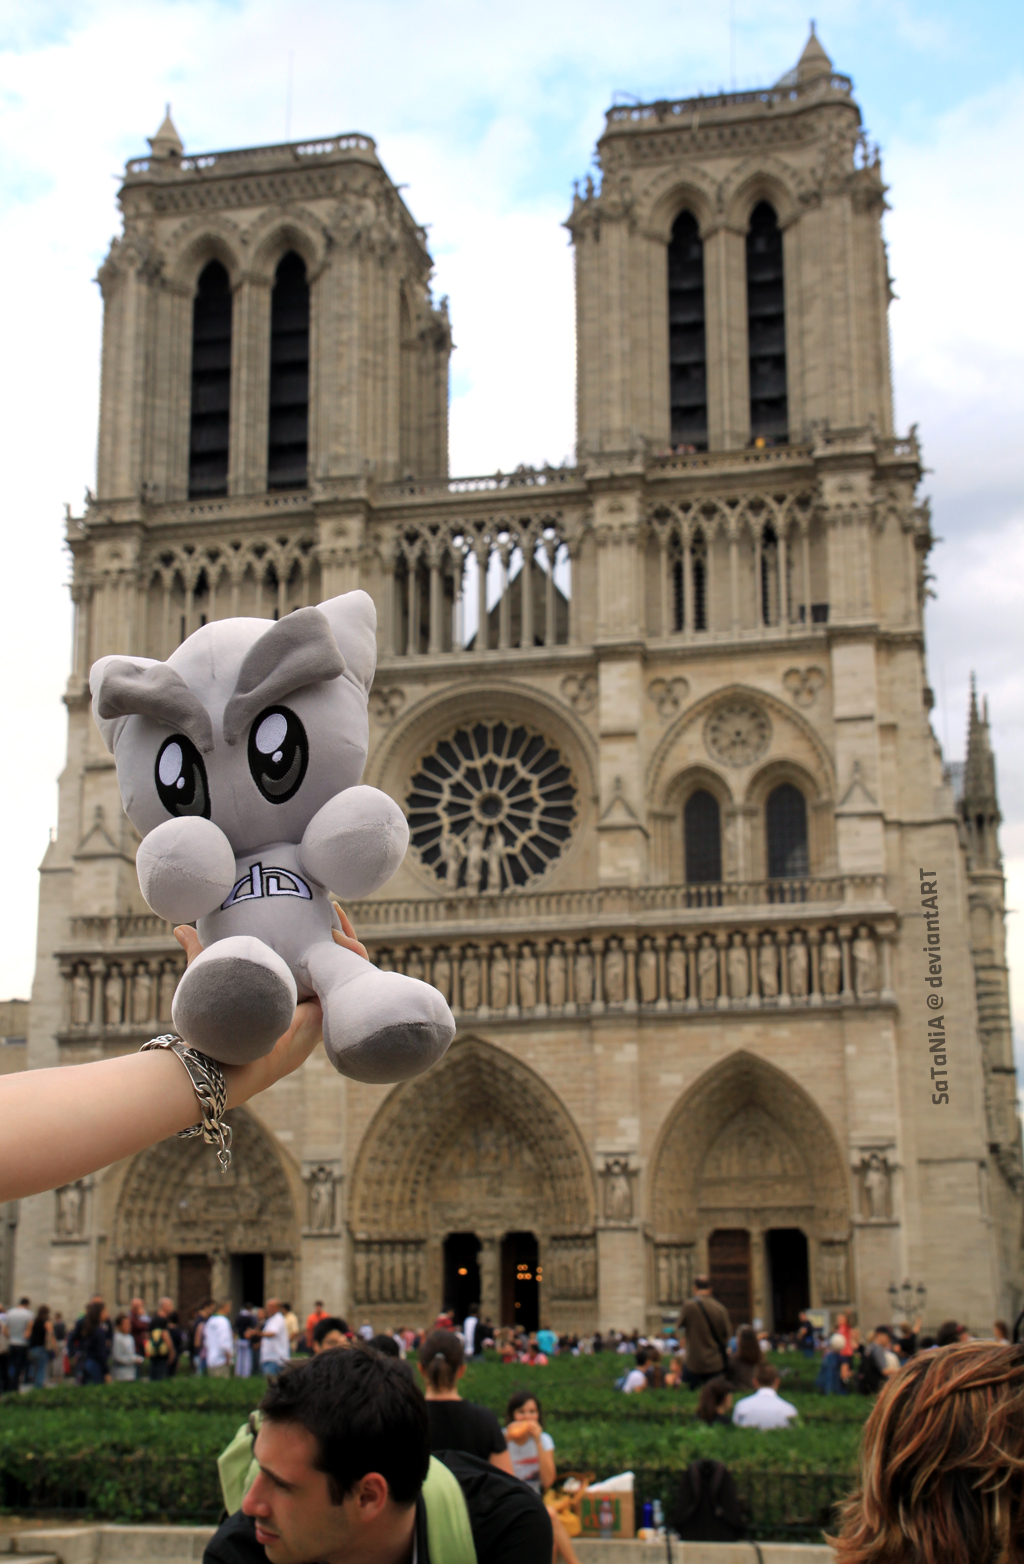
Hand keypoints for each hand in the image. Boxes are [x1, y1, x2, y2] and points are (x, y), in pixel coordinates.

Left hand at [172, 907, 368, 1105]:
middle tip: (334, 907)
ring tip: (335, 923)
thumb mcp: (212, 977)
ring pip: (349, 967)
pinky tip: (343, 941)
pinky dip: (354, 957)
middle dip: (340, 931)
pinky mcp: (330, 1013)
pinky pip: (353, 980)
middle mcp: (307, 998)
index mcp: (285, 990)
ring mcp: (322, 1006)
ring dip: (349, 942)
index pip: (312, 955)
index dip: (319, 931)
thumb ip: (201, 952)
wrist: (228, 1060)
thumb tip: (181, 928)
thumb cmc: (215, 1025)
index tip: (317, 905)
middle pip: (335, 959)